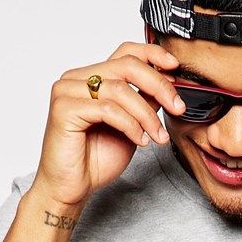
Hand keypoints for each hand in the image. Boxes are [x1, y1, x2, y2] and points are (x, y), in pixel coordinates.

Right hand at [31, 40, 186, 208]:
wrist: (71, 188)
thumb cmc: (96, 160)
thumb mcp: (131, 126)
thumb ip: (144, 102)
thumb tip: (168, 82)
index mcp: (91, 77)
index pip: (125, 52)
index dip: (153, 56)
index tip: (175, 67)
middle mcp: (76, 78)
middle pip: (126, 66)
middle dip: (159, 86)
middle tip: (177, 107)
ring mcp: (67, 91)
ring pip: (121, 89)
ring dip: (147, 115)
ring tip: (157, 137)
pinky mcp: (64, 109)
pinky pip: (108, 110)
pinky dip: (130, 125)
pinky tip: (140, 141)